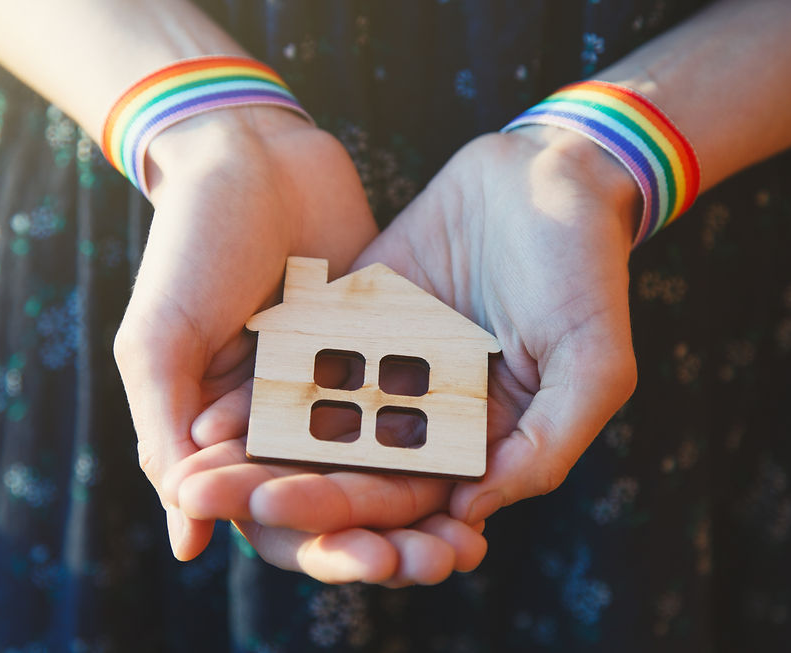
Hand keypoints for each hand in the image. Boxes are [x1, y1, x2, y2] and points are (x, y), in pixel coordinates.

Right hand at [116, 106, 486, 585]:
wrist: (248, 156)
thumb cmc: (190, 247)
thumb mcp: (160, 342)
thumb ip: (163, 435)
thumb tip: (187, 542)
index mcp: (227, 434)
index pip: (275, 517)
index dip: (323, 547)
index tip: (369, 563)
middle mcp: (285, 420)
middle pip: (342, 502)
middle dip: (389, 538)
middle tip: (441, 561)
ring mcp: (337, 385)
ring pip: (386, 463)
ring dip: (425, 504)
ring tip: (470, 535)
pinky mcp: (381, 349)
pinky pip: (417, 405)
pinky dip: (445, 438)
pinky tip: (487, 464)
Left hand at [176, 125, 637, 563]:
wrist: (547, 171)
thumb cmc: (584, 268)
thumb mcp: (592, 365)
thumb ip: (545, 445)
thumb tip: (472, 511)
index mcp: (480, 439)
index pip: (410, 497)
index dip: (352, 517)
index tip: (290, 523)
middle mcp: (426, 412)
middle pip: (349, 468)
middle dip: (284, 491)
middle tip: (213, 502)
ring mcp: (388, 364)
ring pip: (317, 422)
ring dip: (259, 452)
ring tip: (198, 474)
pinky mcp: (357, 317)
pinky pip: (305, 358)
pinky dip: (262, 387)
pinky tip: (209, 408)